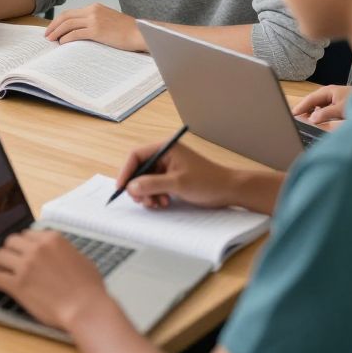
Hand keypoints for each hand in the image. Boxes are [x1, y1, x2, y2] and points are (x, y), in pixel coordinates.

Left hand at [0, 230, 110, 330]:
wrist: (87, 310)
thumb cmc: (90, 289)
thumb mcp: (81, 259)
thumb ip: (64, 250)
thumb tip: (57, 251)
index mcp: (52, 239)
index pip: (27, 234)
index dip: (24, 245)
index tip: (23, 252)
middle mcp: (36, 248)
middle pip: (11, 241)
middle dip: (10, 251)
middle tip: (11, 261)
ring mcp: (26, 265)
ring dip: (0, 264)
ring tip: (2, 271)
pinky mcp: (18, 284)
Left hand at [44, 3, 143, 50]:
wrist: (139, 33)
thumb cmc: (125, 30)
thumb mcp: (107, 19)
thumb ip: (93, 21)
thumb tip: (77, 30)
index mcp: (94, 7)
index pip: (70, 12)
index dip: (58, 21)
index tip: (52, 28)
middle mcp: (92, 10)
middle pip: (66, 17)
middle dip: (53, 26)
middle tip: (47, 35)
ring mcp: (94, 20)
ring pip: (68, 24)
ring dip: (57, 32)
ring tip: (51, 40)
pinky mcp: (97, 30)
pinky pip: (76, 33)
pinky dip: (66, 38)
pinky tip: (62, 43)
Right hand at [116, 141, 234, 209]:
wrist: (230, 190)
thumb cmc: (208, 181)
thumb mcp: (177, 183)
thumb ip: (152, 184)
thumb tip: (130, 187)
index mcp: (165, 149)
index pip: (136, 156)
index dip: (126, 171)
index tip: (121, 187)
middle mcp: (164, 155)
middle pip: (139, 169)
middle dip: (138, 186)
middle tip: (141, 201)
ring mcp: (168, 167)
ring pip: (146, 180)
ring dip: (147, 194)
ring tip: (157, 203)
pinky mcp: (172, 178)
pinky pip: (155, 186)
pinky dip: (155, 196)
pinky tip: (163, 203)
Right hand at [291, 84, 351, 123]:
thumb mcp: (341, 109)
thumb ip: (325, 114)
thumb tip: (311, 119)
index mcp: (328, 91)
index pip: (309, 99)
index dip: (300, 107)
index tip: (291, 114)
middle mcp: (329, 93)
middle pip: (312, 102)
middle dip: (305, 110)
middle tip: (297, 119)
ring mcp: (333, 98)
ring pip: (317, 105)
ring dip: (312, 113)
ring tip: (306, 121)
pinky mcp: (337, 104)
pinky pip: (323, 108)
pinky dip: (319, 114)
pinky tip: (318, 119)